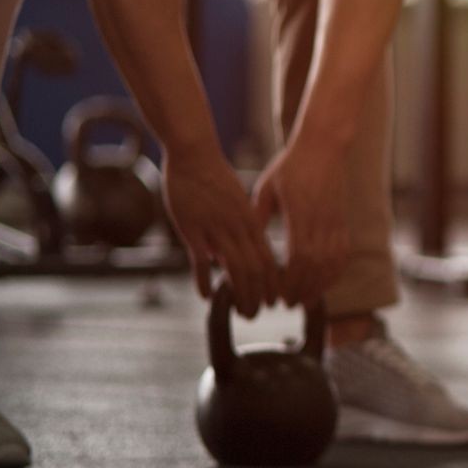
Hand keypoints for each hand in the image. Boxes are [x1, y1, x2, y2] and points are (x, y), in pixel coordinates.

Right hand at [163, 151, 277, 316]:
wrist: (194, 153)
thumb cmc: (215, 177)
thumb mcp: (237, 203)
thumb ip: (241, 228)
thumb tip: (234, 254)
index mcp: (251, 221)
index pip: (270, 259)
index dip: (274, 284)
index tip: (275, 302)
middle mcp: (238, 228)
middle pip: (256, 270)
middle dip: (259, 296)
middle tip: (257, 315)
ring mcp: (215, 228)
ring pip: (234, 269)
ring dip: (239, 294)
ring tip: (240, 312)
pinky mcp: (191, 228)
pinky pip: (200, 260)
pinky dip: (205, 280)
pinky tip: (207, 296)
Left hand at [252, 134, 349, 306]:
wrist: (325, 146)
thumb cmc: (291, 165)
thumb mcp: (267, 188)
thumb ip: (258, 216)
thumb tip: (245, 242)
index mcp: (300, 213)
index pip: (300, 256)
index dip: (291, 280)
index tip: (279, 294)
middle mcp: (322, 221)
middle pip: (317, 265)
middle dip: (303, 289)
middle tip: (288, 304)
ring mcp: (336, 222)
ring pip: (333, 263)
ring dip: (320, 285)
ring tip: (307, 300)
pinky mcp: (343, 221)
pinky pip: (343, 253)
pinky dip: (335, 272)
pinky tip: (326, 282)